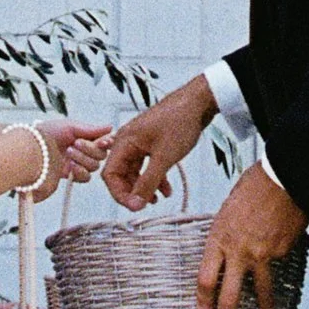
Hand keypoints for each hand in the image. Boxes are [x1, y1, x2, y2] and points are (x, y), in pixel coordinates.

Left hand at [30, 120, 112, 202]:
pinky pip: (84, 177)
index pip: (102, 142)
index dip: (105, 142)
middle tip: (76, 143)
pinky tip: (70, 166)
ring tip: (68, 152)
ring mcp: (76, 164)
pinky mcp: (70, 176)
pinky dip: (80, 171)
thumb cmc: (46, 134)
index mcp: (82, 137)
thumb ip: (91, 130)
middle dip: (90, 149)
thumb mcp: (69, 127)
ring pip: (93, 167)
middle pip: (100, 156)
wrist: (30, 149)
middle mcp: (81, 151)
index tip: (103, 141)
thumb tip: (110, 127)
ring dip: (83, 159)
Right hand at [103, 74, 215, 209]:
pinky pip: (147, 165)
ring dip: (145, 187)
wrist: (199, 102)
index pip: (110, 174)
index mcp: (124, 142)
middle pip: (121, 174)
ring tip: (158, 200)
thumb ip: (147, 182)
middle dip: (132, 191)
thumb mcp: (163, 158)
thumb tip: (135, 203)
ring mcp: (140, 142)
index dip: (119, 193)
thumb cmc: (179, 122)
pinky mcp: (152, 143)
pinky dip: (155, 178)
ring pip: (136, 171)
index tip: (134, 206)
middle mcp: (128, 142)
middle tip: (145, 205)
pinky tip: (166, 189)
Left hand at [195, 162, 308, 308]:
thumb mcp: (227, 211)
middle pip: (229, 296)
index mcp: (219, 238)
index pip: (206, 279)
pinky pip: (277, 261)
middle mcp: (239, 251)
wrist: (283, 178)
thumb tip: (227, 252)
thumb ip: (225, 235)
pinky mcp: (282, 252)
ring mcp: (262, 254)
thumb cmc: (253, 188)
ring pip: (261, 288)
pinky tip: (280, 240)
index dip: (203, 299)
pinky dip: (278, 256)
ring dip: (262, 304)